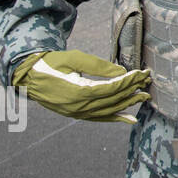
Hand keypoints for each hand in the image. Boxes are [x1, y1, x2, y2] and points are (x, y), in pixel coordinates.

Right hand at [12, 50, 151, 123]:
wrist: (30, 77)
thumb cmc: (52, 64)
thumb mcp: (74, 58)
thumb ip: (98, 66)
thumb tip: (122, 72)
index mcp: (78, 91)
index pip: (111, 88)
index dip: (128, 81)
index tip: (142, 73)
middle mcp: (79, 106)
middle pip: (113, 99)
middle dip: (132, 89)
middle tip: (148, 81)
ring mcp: (77, 113)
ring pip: (109, 110)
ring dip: (128, 103)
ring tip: (144, 96)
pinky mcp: (76, 115)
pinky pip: (99, 118)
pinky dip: (116, 118)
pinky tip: (130, 119)